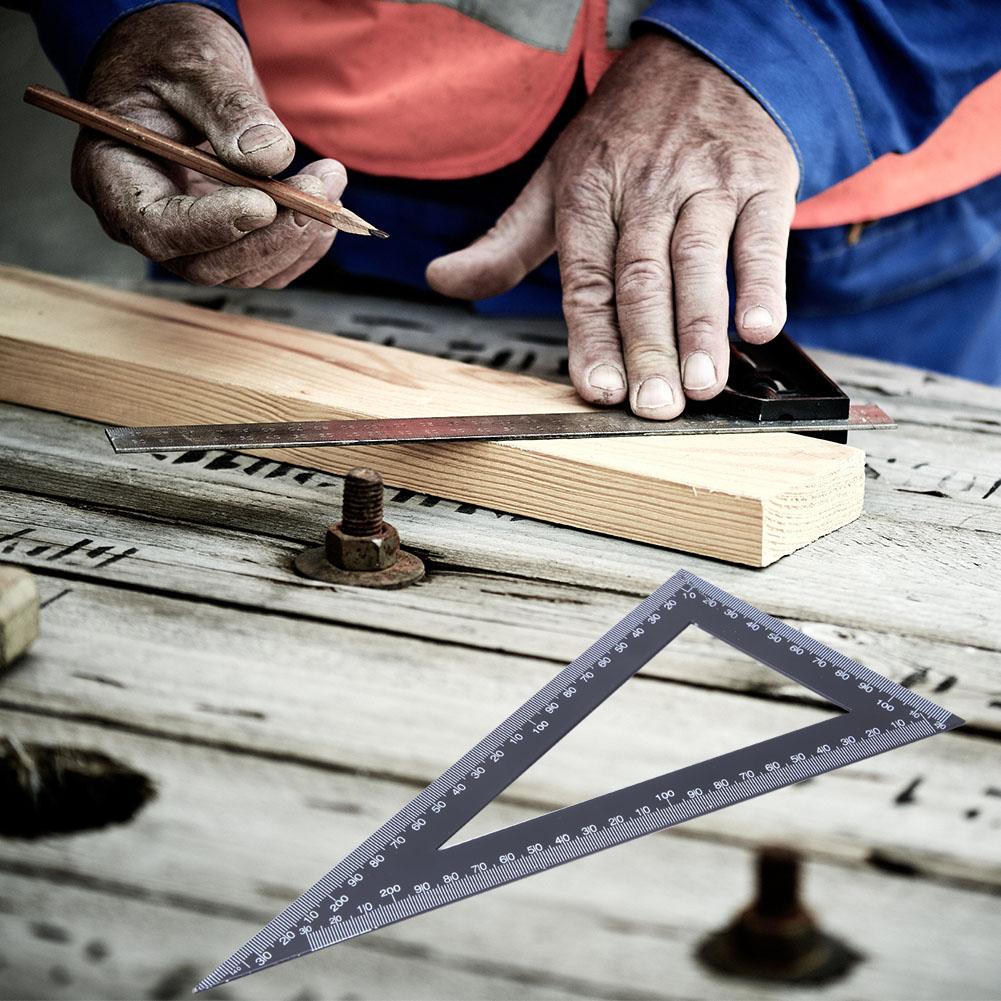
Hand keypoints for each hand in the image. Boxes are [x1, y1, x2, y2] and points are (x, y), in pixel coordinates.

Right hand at [72, 3, 344, 287]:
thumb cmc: (169, 57)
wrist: (181, 69)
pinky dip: (303, 244)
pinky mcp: (226, 243)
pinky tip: (325, 203)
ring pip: (244, 271)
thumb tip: (271, 158)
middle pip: (208, 264)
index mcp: (114, 177)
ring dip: (297, 237)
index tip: (264, 202)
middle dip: (272, 234)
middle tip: (320, 191)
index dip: (214, 225)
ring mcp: (188, 240)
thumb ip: (227, 108)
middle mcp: (147, 221)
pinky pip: (267, 265)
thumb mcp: (194, 64)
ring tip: (330, 180)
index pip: (158, 228)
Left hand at [427, 33, 798, 417]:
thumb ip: (505, 243)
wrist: (704, 58)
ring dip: (702, 329)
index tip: (600, 388)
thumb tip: (442, 280)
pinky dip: (764, 284)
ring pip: (699, 263)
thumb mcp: (554, 181)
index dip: (592, 337)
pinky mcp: (761, 181)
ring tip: (702, 384)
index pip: (586, 280)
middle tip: (654, 405)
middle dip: (648, 348)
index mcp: (588, 195)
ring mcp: (706, 184)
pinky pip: (763, 237)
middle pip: (642, 280)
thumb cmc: (624, 137)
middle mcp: (645, 190)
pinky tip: (761, 329)